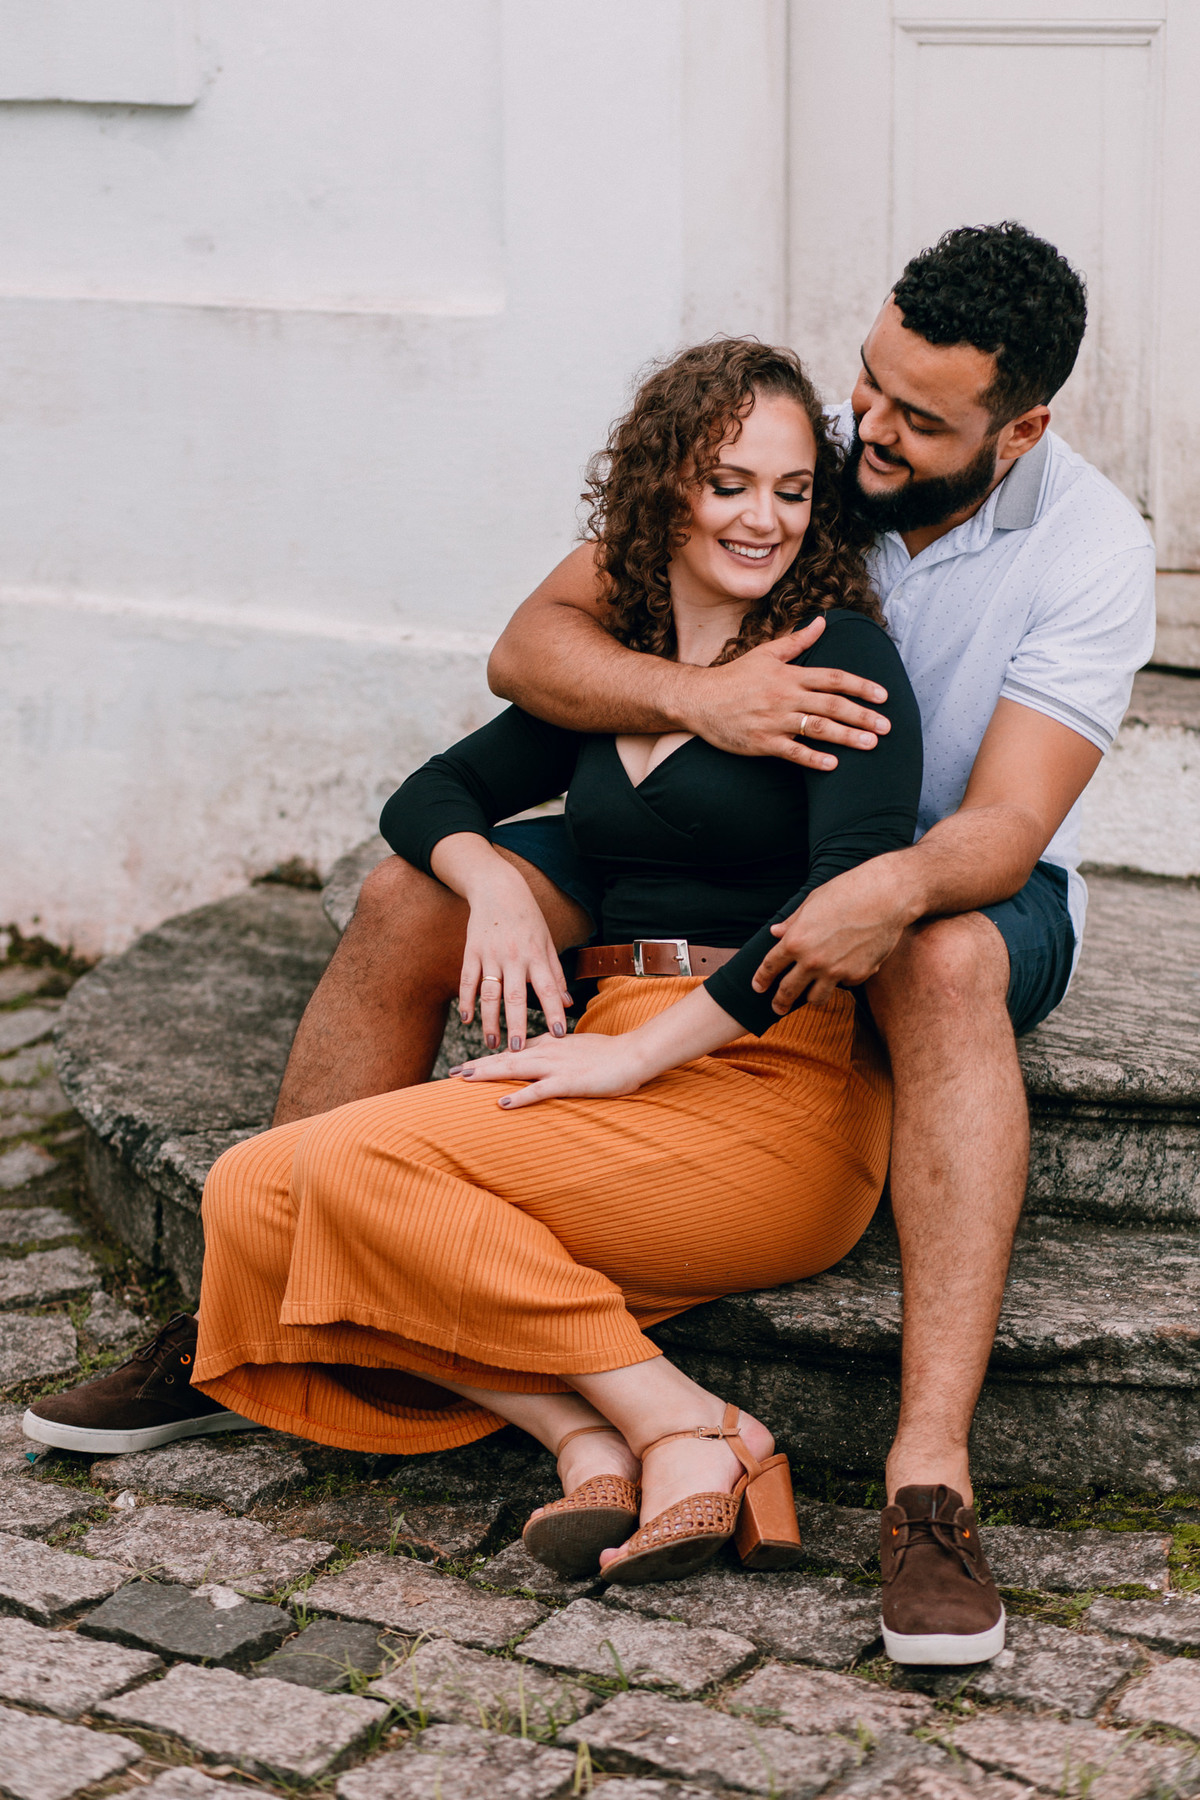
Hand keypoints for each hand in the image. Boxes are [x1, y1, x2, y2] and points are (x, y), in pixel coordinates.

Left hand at [449, 1030, 648, 1108]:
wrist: (633, 1054)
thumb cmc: (609, 1054)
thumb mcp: (576, 1048)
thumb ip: (557, 1052)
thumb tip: (541, 1057)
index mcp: (549, 1044)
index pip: (511, 1051)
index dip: (486, 1058)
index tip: (465, 1064)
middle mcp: (546, 1052)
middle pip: (504, 1059)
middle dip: (476, 1066)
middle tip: (451, 1073)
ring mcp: (556, 1066)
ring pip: (514, 1069)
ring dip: (487, 1075)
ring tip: (463, 1080)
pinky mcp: (568, 1082)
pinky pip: (539, 1091)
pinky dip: (519, 1097)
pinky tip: (501, 1104)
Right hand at [459, 868, 572, 1051]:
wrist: (498, 888)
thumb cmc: (528, 918)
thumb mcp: (547, 942)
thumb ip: (555, 973)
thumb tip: (568, 1002)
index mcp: (536, 955)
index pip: (548, 988)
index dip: (554, 1012)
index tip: (559, 1034)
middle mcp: (514, 956)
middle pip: (515, 997)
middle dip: (517, 1025)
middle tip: (518, 1051)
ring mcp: (490, 954)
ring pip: (489, 993)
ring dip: (490, 1021)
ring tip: (492, 1043)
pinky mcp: (471, 951)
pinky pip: (468, 980)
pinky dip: (466, 1001)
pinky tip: (467, 1020)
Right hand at [685, 617, 891, 768]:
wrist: (699, 699)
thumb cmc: (735, 677)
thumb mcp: (765, 653)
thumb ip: (797, 641)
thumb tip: (822, 622)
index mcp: (789, 674)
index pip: (833, 678)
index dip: (861, 686)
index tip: (883, 696)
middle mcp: (785, 696)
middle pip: (832, 705)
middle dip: (862, 715)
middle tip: (887, 726)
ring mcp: (775, 720)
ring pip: (817, 728)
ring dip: (847, 736)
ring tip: (871, 744)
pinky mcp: (763, 742)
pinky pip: (793, 752)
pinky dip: (814, 758)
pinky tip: (833, 765)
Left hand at [752, 855, 915, 1009]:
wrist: (885, 897)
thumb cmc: (847, 892)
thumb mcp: (812, 902)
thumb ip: (792, 922)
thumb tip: (775, 932)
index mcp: (796, 941)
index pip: (770, 966)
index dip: (761, 979)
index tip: (758, 987)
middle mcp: (812, 961)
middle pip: (788, 990)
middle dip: (779, 1002)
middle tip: (777, 1007)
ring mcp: (835, 971)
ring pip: (816, 998)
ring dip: (810, 998)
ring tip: (809, 996)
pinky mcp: (858, 975)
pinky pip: (844, 985)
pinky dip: (842, 980)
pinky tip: (846, 968)